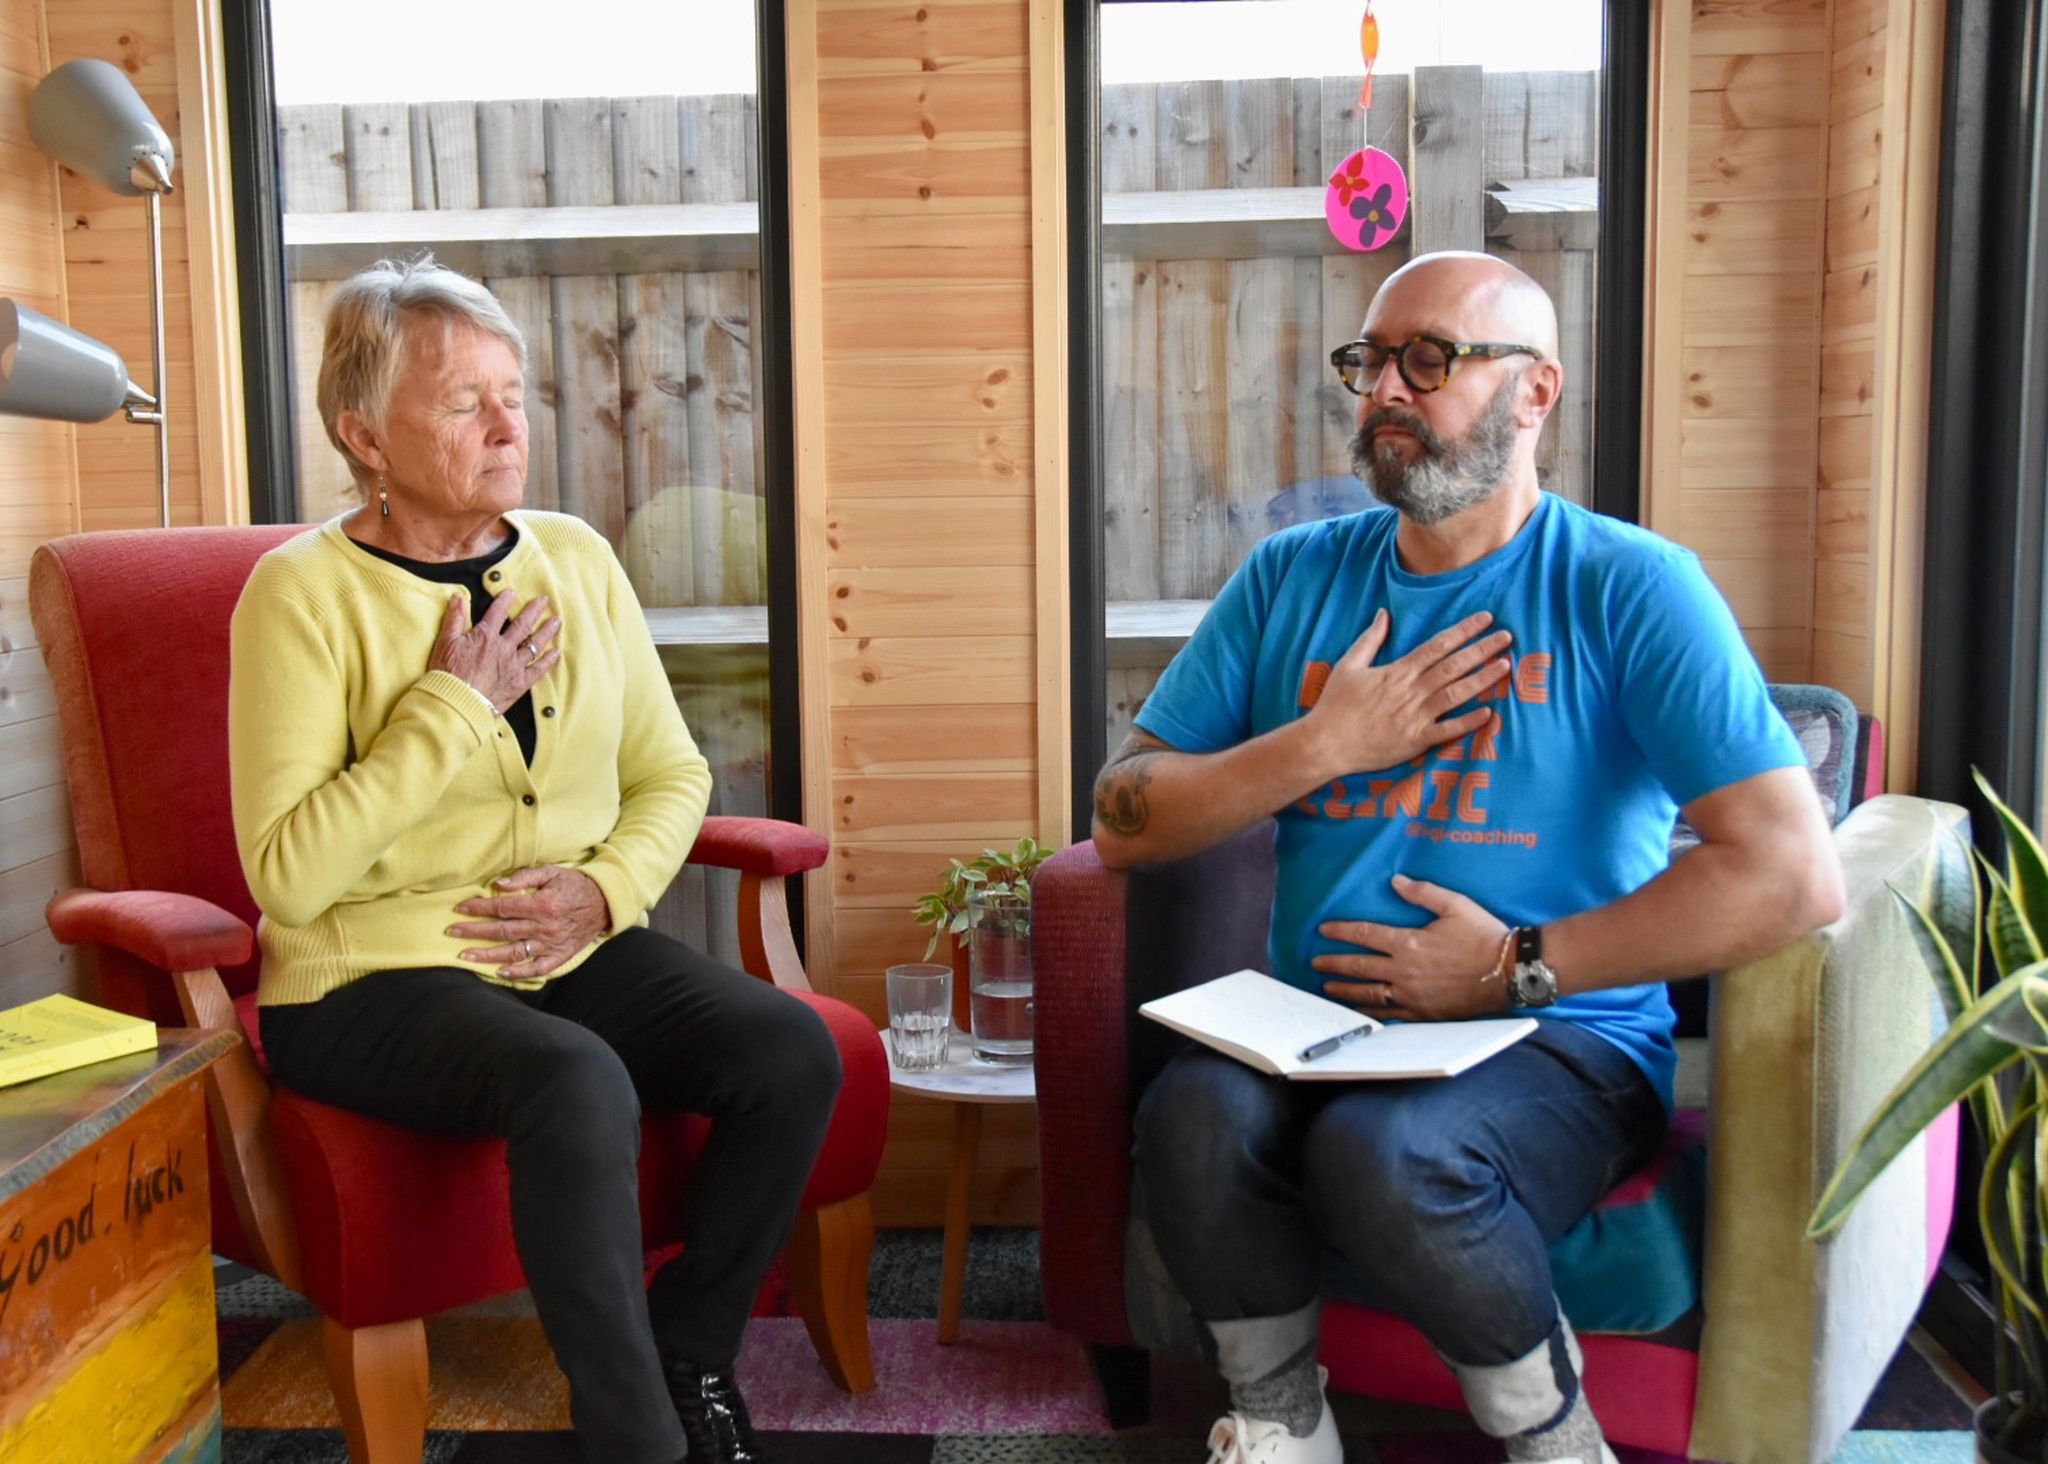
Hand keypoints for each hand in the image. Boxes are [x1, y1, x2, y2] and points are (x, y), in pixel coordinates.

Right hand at [429, 590, 561, 713]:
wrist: (457, 702)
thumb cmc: (448, 673)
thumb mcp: (446, 642)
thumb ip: (454, 618)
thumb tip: (459, 597)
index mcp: (485, 636)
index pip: (498, 612)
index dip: (506, 600)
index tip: (513, 592)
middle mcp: (503, 648)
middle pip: (523, 625)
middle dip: (535, 610)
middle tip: (545, 600)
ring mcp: (514, 665)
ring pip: (535, 644)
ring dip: (547, 631)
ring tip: (556, 622)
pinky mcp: (520, 683)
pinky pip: (538, 669)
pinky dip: (549, 661)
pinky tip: (556, 653)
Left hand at [450, 865, 610, 979]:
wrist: (606, 903)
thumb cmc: (575, 885)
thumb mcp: (552, 872)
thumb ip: (525, 876)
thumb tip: (499, 885)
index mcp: (542, 905)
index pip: (502, 908)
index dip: (479, 908)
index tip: (461, 909)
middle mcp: (545, 927)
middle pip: (502, 931)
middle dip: (474, 932)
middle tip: (453, 932)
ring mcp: (552, 944)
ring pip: (514, 953)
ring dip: (487, 956)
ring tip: (466, 956)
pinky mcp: (560, 956)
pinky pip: (537, 969)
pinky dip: (519, 973)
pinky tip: (500, 972)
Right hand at [1304, 610, 1512, 775]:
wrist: (1326, 743)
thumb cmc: (1335, 705)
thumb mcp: (1348, 665)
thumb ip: (1369, 639)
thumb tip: (1383, 614)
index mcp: (1398, 671)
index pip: (1438, 645)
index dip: (1464, 630)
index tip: (1485, 619)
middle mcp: (1412, 691)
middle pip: (1453, 665)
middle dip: (1482, 649)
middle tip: (1507, 636)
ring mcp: (1416, 717)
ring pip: (1456, 693)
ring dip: (1482, 679)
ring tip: (1505, 665)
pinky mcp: (1416, 741)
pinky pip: (1448, 730)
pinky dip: (1468, 722)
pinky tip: (1489, 713)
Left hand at [1311, 874, 1511, 1020]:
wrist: (1509, 971)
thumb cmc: (1483, 935)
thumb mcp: (1455, 905)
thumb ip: (1423, 892)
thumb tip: (1396, 881)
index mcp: (1409, 943)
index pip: (1365, 935)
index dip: (1341, 932)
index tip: (1323, 930)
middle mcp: (1404, 971)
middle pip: (1359, 967)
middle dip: (1334, 964)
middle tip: (1315, 962)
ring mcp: (1412, 995)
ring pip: (1369, 994)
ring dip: (1345, 991)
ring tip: (1327, 989)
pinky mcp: (1424, 1014)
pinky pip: (1390, 1015)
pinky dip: (1370, 1013)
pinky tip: (1359, 1012)